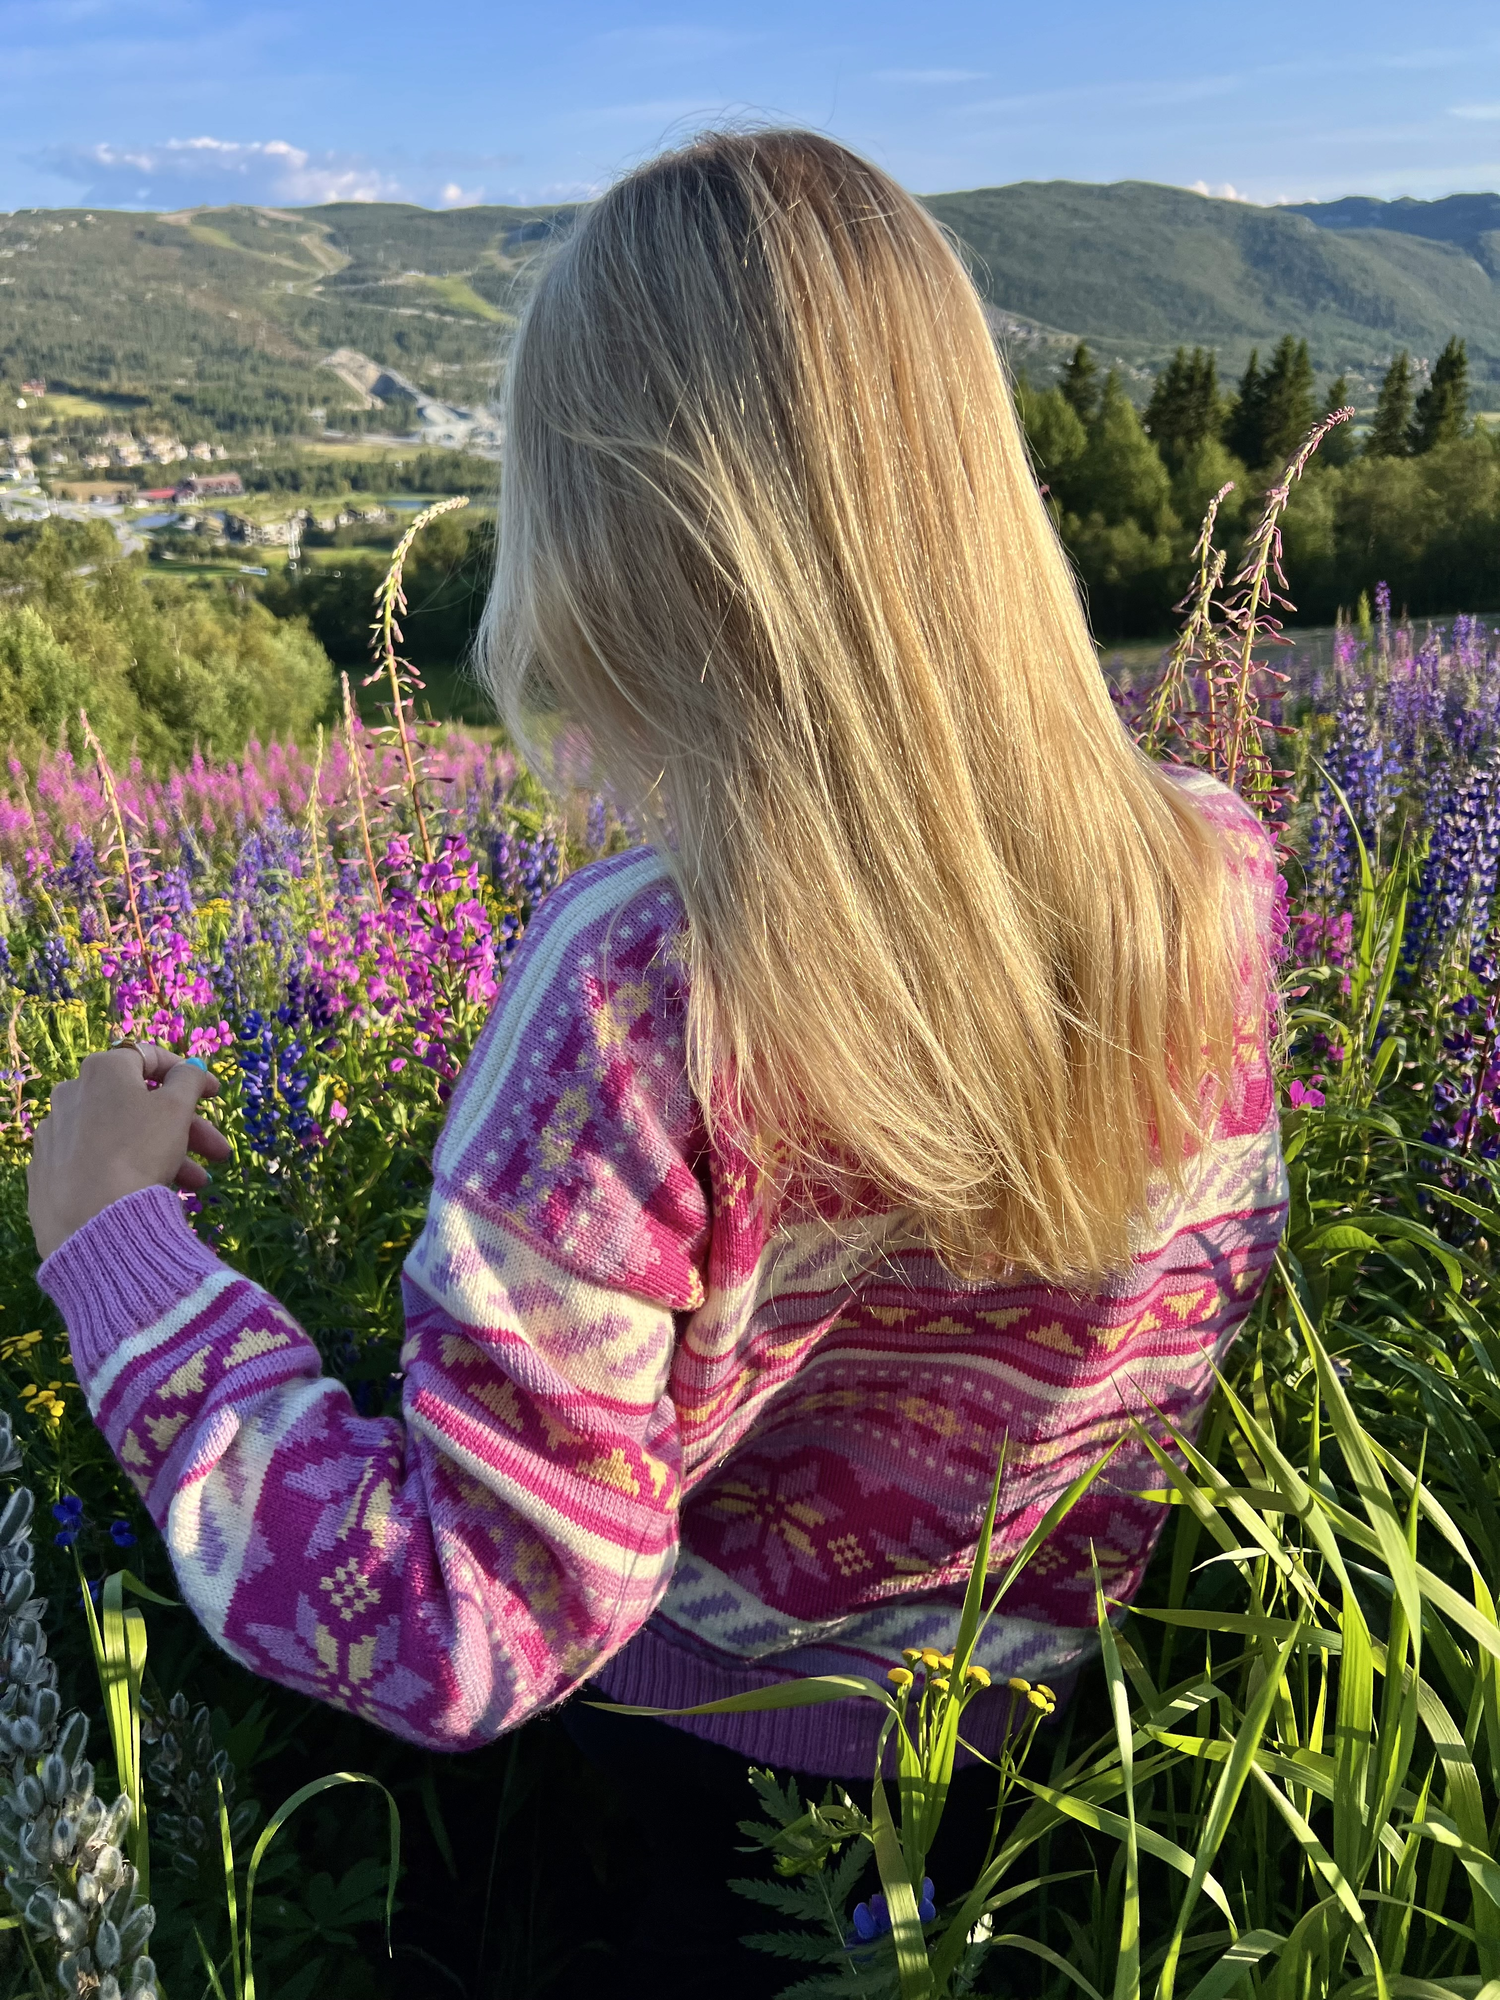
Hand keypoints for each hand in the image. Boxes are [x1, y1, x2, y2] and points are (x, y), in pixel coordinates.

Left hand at [27, 1043, 232, 1260]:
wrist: (90, 1219)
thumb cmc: (140, 1151)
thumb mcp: (176, 1108)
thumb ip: (188, 1079)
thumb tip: (190, 1068)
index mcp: (102, 1070)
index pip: (150, 1058)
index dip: (188, 1074)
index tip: (213, 1094)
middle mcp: (72, 1093)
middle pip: (139, 1103)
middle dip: (185, 1126)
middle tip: (216, 1151)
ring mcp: (55, 1133)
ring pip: (121, 1134)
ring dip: (165, 1152)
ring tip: (196, 1182)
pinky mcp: (47, 1170)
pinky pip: (97, 1159)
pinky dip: (127, 1167)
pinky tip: (151, 1191)